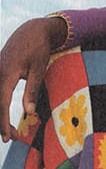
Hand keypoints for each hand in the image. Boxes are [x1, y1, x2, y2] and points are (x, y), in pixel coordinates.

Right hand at [0, 16, 65, 140]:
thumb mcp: (39, 68)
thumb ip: (32, 90)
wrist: (32, 30)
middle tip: (9, 138)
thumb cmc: (38, 48)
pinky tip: (3, 115)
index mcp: (6, 74)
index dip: (3, 122)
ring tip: (8, 130)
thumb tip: (29, 112)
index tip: (7, 137)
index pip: (1, 104)